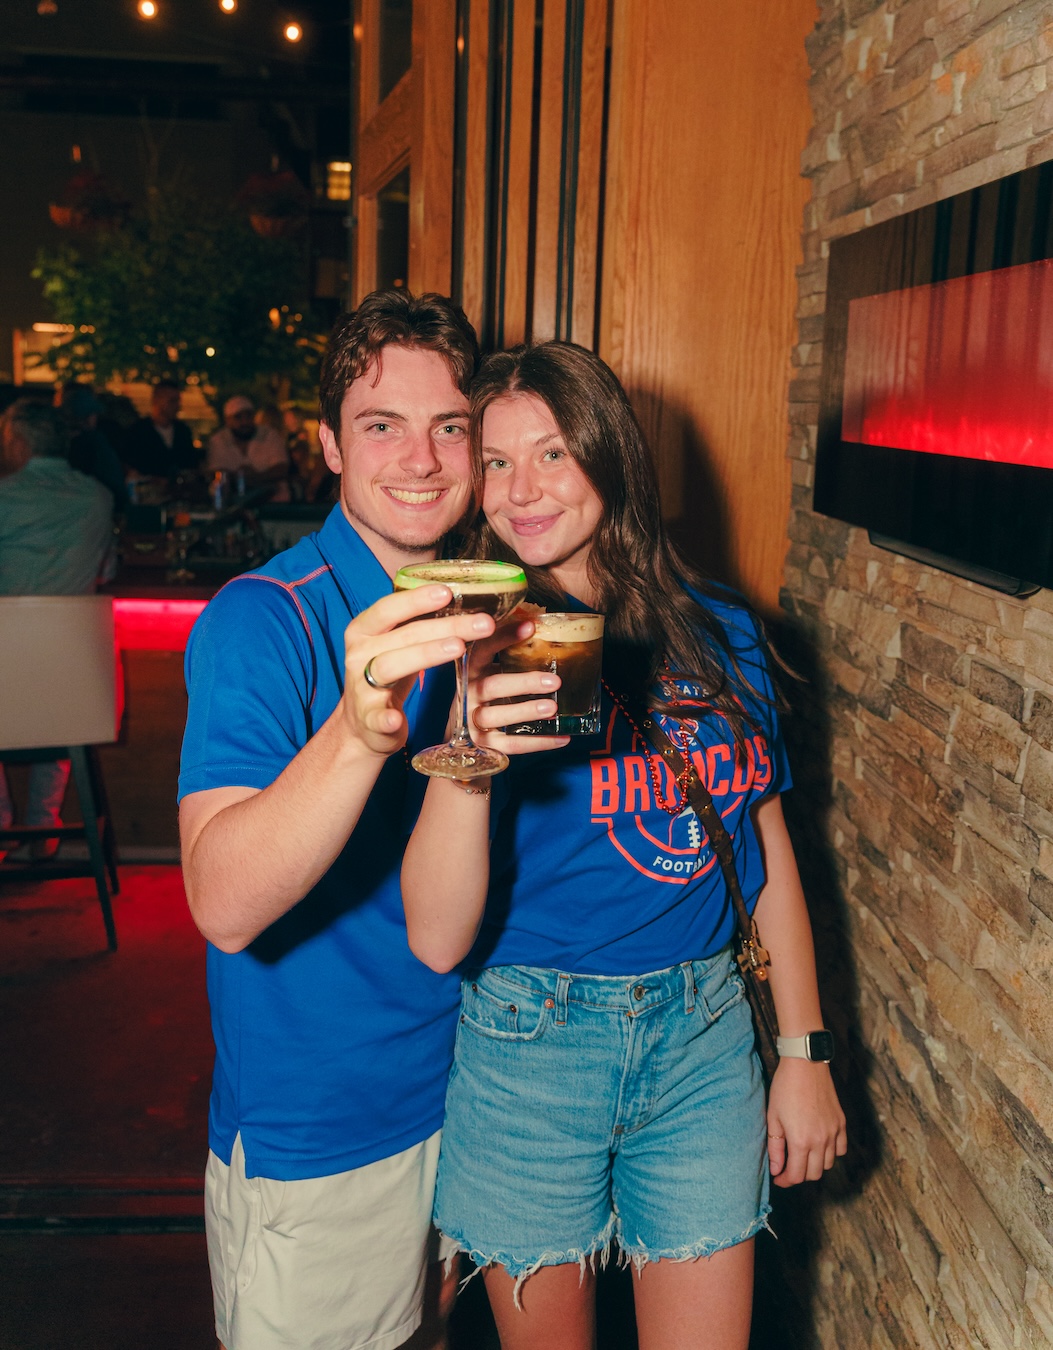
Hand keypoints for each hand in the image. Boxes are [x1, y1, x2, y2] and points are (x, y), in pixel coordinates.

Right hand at [341, 585, 495, 757]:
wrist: (363, 725)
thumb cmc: (388, 675)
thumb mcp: (395, 645)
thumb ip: (419, 625)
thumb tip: (464, 601)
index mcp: (364, 631)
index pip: (388, 608)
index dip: (416, 599)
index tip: (447, 592)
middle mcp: (359, 655)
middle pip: (403, 635)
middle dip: (444, 626)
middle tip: (481, 623)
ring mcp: (361, 688)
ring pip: (390, 666)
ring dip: (425, 655)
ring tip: (459, 648)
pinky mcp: (369, 719)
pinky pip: (377, 717)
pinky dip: (386, 718)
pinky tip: (398, 718)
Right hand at [464, 621, 569, 755]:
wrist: (463, 733)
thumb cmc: (485, 692)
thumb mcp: (491, 670)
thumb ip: (511, 655)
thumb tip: (542, 626)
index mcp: (471, 671)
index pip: (482, 650)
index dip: (503, 637)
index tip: (530, 627)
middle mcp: (469, 695)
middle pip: (493, 687)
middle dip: (524, 683)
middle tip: (554, 680)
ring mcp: (474, 722)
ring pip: (498, 717)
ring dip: (526, 712)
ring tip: (552, 708)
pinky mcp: (485, 746)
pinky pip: (511, 745)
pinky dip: (537, 742)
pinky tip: (562, 737)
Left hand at [765, 1058, 846, 1186]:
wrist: (805, 1064)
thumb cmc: (785, 1088)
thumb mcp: (773, 1117)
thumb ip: (775, 1147)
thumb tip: (776, 1170)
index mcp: (801, 1141)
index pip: (797, 1175)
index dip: (786, 1181)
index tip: (778, 1178)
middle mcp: (821, 1141)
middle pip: (813, 1174)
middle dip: (799, 1175)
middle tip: (788, 1167)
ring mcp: (834, 1132)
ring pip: (828, 1164)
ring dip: (814, 1165)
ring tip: (802, 1155)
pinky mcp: (841, 1123)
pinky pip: (841, 1149)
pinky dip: (831, 1153)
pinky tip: (819, 1145)